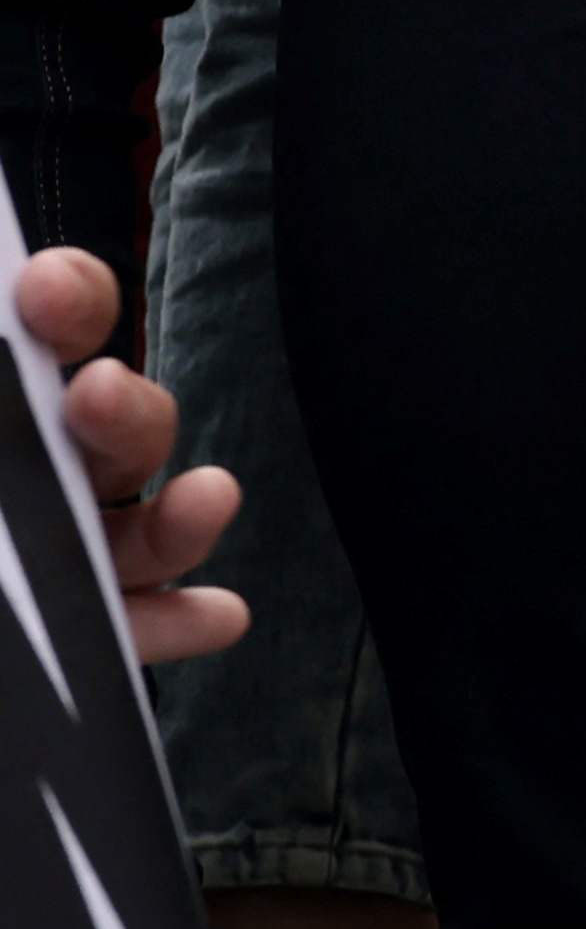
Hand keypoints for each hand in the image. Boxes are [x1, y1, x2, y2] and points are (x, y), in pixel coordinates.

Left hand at [19, 250, 243, 666]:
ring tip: (209, 500)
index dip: (66, 301)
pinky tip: (221, 616)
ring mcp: (46, 557)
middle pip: (105, 430)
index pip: (41, 328)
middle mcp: (23, 471)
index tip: (54, 293)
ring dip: (181, 517)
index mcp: (1, 399)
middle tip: (100, 397)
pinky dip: (179, 621)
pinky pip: (130, 628)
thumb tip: (44, 288)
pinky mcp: (62, 640)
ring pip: (133, 533)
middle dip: (126, 412)